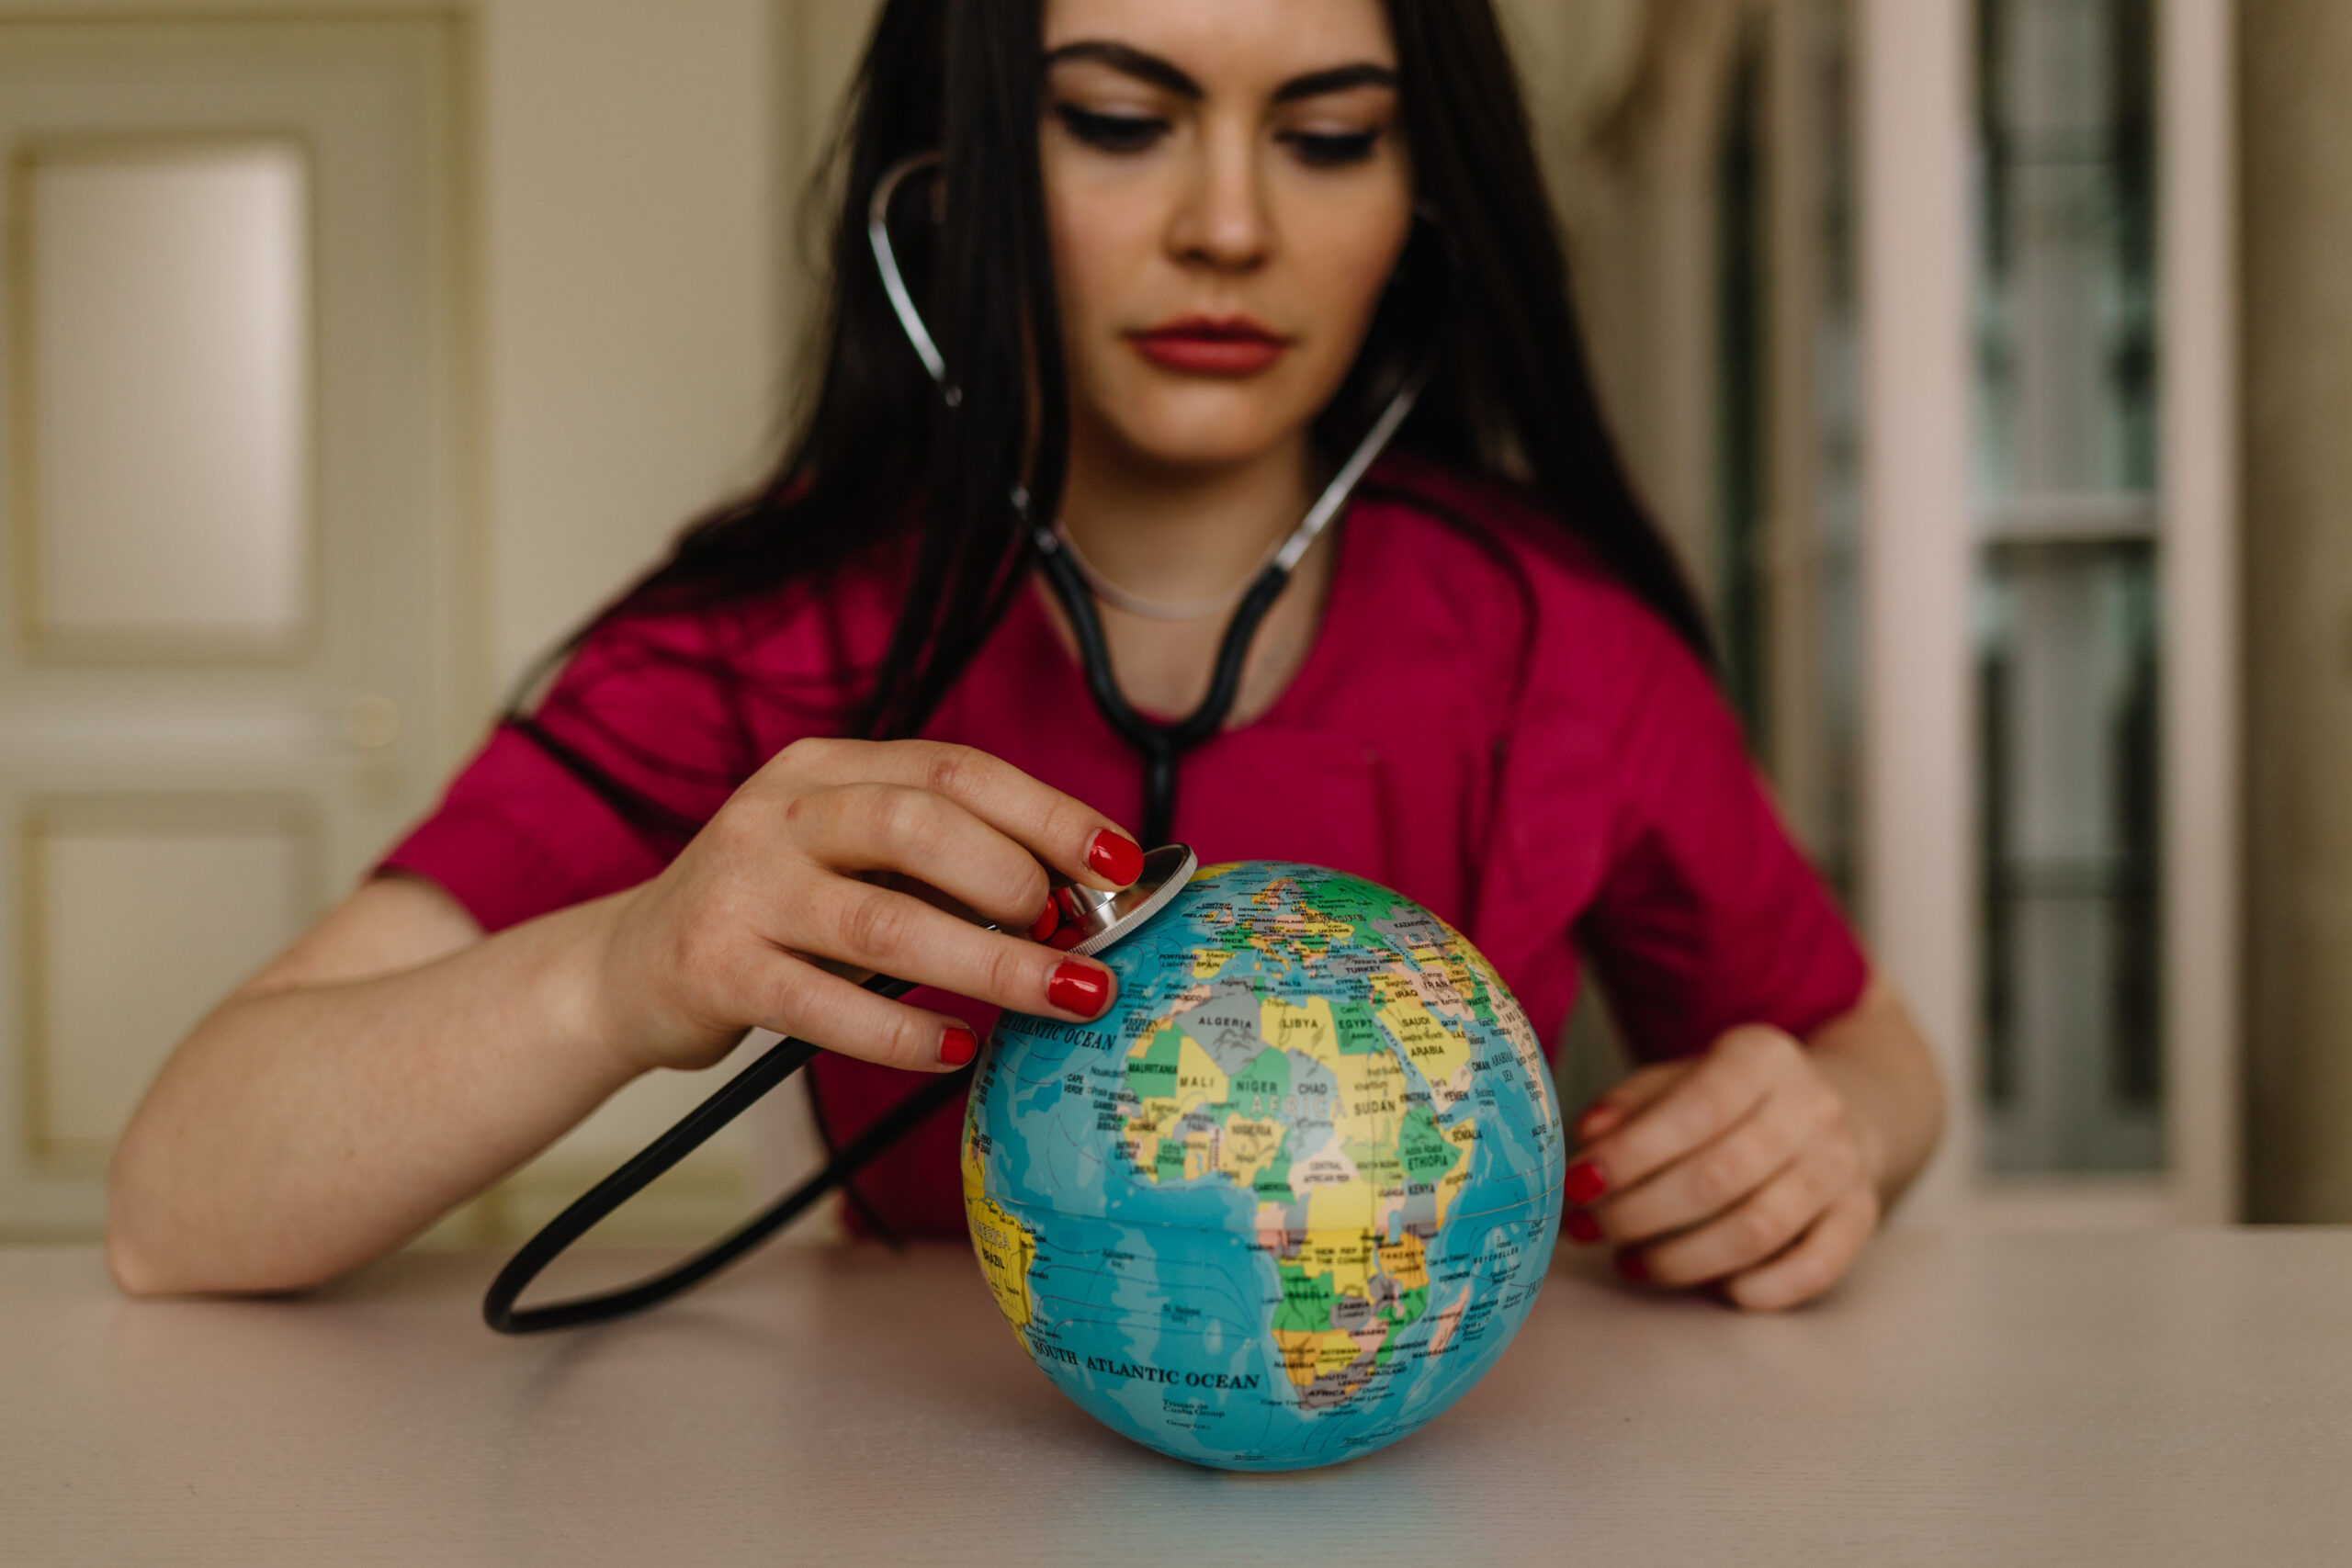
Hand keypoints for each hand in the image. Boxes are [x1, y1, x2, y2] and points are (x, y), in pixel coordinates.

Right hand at [591, 738, 1142, 1075]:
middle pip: (920, 823)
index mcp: (827, 767)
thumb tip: (1073, 898)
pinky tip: (958, 1048)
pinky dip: (902, 1028)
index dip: (1046, 811)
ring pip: (884, 917)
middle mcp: (780, 811)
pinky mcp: (716, 967)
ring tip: (1063, 995)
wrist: (626, 970)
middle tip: (1079, 933)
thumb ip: (937, 865)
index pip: (953, 769)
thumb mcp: (848, 862)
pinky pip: (825, 1000)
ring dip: (990, 963)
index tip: (1121, 859)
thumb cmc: (774, 916)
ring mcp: (742, 886)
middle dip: (1017, 877)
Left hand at [1562, 1025, 1884, 1310]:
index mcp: (1762, 1057)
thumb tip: (1590, 1138)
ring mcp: (1842, 1164)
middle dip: (1641, 1212)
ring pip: (1760, 1228)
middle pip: (1721, 1175)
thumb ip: (1631, 1105)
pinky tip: (1713, 1290)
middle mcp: (1812, 1106)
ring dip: (1682, 1258)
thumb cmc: (1727, 1100)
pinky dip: (1761, 1288)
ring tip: (1631, 1262)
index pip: (1696, 1107)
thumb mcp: (1676, 1080)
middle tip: (1590, 1229)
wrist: (1827, 1109)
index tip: (1578, 1182)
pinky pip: (1815, 1267)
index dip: (1632, 1153)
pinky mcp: (1861, 1216)